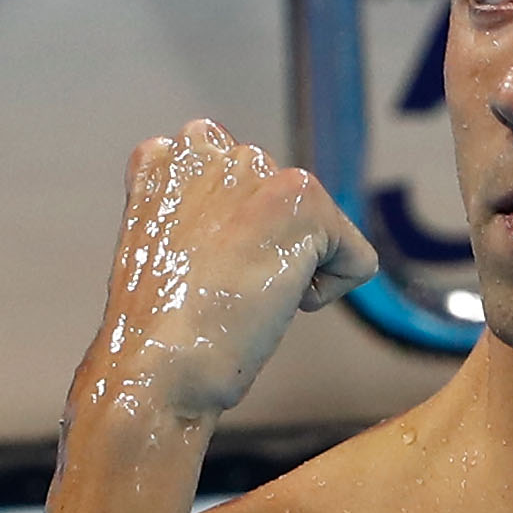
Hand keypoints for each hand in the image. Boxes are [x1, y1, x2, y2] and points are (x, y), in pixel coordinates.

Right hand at [83, 121, 378, 421]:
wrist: (155, 366)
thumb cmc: (158, 330)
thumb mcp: (164, 250)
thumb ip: (201, 214)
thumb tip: (250, 225)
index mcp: (166, 158)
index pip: (241, 183)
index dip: (237, 240)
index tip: (201, 274)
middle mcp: (206, 147)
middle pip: (286, 205)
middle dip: (268, 249)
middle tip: (220, 286)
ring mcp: (253, 168)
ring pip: (321, 229)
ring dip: (294, 271)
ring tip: (239, 292)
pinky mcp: (300, 197)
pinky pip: (356, 258)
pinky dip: (327, 294)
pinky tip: (271, 302)